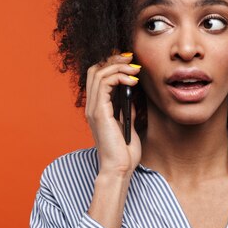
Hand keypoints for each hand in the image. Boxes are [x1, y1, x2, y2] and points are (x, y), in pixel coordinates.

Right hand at [85, 52, 141, 176]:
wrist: (119, 168)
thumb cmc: (124, 152)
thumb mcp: (127, 123)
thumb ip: (125, 108)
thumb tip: (131, 93)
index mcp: (97, 108)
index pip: (97, 76)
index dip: (110, 63)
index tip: (129, 61)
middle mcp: (92, 106)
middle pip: (94, 69)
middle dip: (113, 59)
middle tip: (131, 59)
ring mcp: (94, 108)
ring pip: (99, 73)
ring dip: (119, 66)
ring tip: (135, 69)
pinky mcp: (99, 112)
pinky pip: (105, 84)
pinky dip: (119, 77)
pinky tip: (132, 81)